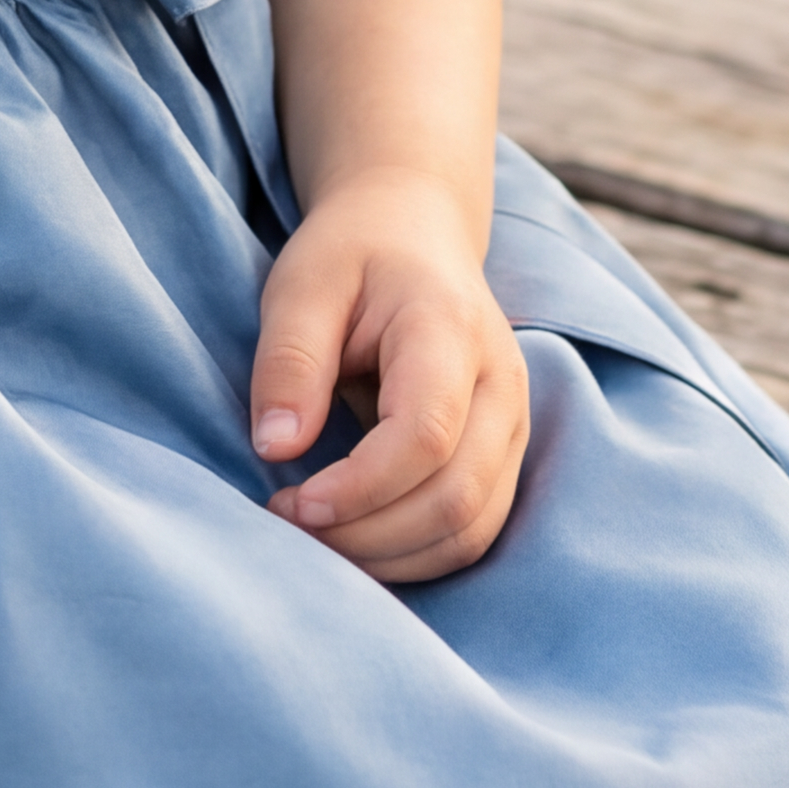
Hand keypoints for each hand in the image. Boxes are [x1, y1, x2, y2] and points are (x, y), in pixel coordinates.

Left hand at [250, 175, 528, 584]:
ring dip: (390, 556)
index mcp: (450, 330)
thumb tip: (275, 448)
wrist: (416, 231)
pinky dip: (415, 554)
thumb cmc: (353, 255)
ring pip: (471, 528)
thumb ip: (290, 362)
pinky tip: (355, 540)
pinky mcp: (504, 454)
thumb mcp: (302, 285)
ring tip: (316, 538)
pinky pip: (473, 530)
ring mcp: (513, 424)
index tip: (291, 503)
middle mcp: (501, 384)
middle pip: (456, 496)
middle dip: (368, 534)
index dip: (360, 488)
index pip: (426, 434)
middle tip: (289, 522)